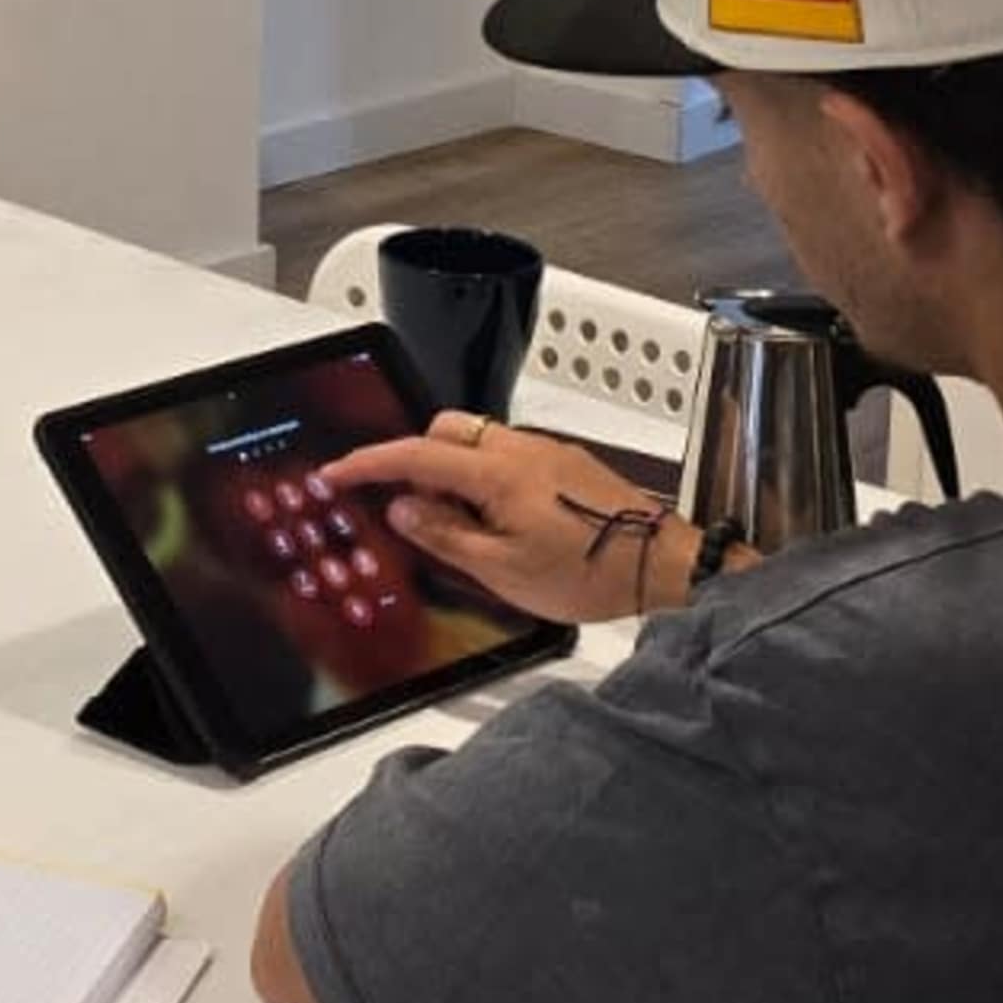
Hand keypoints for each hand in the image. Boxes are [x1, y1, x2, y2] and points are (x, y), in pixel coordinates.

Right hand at [329, 414, 704, 633]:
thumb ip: (445, 534)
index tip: (339, 472)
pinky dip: (486, 478)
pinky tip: (501, 522)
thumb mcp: (502, 570)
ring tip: (465, 528)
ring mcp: (546, 452)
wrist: (664, 567)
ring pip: (478, 442)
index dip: (369, 462)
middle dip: (415, 460)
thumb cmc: (592, 572)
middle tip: (414, 510)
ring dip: (455, 472)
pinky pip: (508, 456)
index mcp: (497, 472)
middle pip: (445, 429)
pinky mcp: (566, 464)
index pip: (415, 453)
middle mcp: (521, 449)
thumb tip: (404, 509)